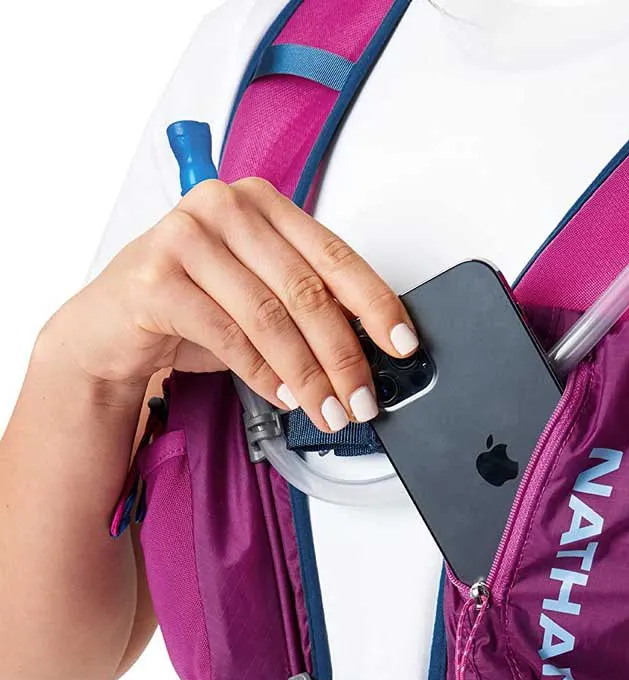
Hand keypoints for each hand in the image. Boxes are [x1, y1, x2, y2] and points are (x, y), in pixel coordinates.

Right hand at [57, 177, 417, 431]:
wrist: (110, 328)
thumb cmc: (192, 306)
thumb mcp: (260, 295)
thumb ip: (307, 303)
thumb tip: (371, 347)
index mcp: (263, 203)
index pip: (335, 256)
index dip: (376, 305)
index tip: (401, 344)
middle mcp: (225, 207)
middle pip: (307, 291)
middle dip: (343, 356)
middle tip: (362, 400)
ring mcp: (186, 237)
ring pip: (270, 317)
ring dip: (308, 376)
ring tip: (327, 410)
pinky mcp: (155, 278)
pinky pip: (228, 336)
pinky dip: (263, 374)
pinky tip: (283, 397)